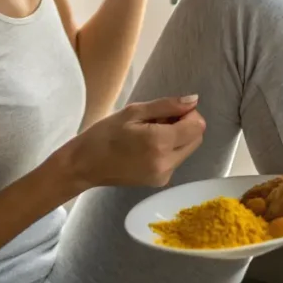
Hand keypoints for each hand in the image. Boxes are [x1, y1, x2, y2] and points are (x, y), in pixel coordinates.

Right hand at [62, 96, 205, 188]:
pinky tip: (148, 146)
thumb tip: (194, 100)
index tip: (169, 111)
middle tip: (158, 120)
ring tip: (150, 133)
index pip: (197, 126)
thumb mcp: (134, 112)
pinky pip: (176, 160)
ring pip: (188, 149)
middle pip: (196, 139)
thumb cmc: (105, 134)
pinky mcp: (160, 181)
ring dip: (177, 137)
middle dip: (185, 125)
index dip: (189, 114)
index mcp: (160, 143)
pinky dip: (169, 149)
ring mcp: (164, 176)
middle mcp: (167, 163)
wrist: (85, 165)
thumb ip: (167, 106)